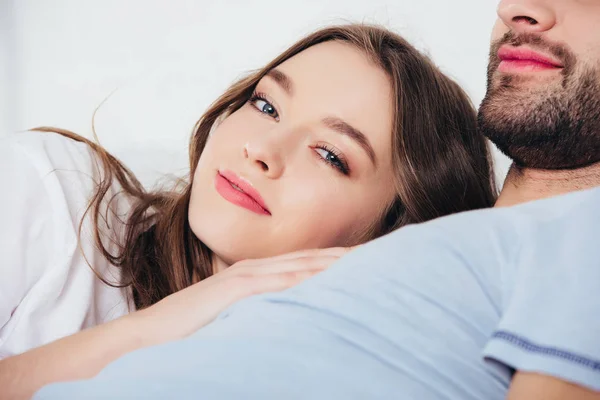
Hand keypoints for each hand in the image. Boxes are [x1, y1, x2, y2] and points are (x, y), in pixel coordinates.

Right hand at [131, 247, 352, 345]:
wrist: (147, 334)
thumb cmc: (191, 328)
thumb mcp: (231, 316)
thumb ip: (258, 310)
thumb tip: (286, 315)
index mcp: (255, 273)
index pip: (307, 262)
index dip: (339, 259)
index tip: (370, 259)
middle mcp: (255, 269)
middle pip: (312, 259)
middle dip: (349, 256)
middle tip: (387, 252)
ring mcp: (246, 278)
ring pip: (303, 266)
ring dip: (337, 262)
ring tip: (372, 260)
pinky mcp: (236, 291)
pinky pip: (280, 283)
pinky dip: (309, 278)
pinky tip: (333, 278)